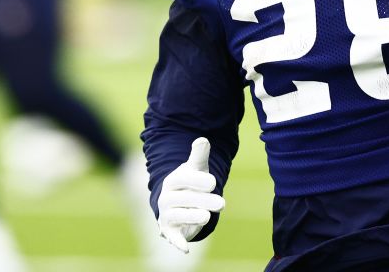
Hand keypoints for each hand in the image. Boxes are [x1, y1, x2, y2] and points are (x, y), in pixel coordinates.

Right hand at [156, 137, 224, 252]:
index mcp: (173, 180)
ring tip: (207, 217)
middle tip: (222, 203)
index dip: (196, 181)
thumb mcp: (196, 169)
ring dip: (192, 217)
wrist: (179, 201)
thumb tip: (203, 140)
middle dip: (202, 201)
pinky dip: (177, 242)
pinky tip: (186, 249)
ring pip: (177, 216)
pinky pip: (172, 237)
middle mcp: (167, 197)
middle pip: (181, 199)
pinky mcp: (170, 231)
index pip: (182, 179)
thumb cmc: (191, 183)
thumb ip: (199, 156)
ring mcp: (167, 214)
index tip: (213, 182)